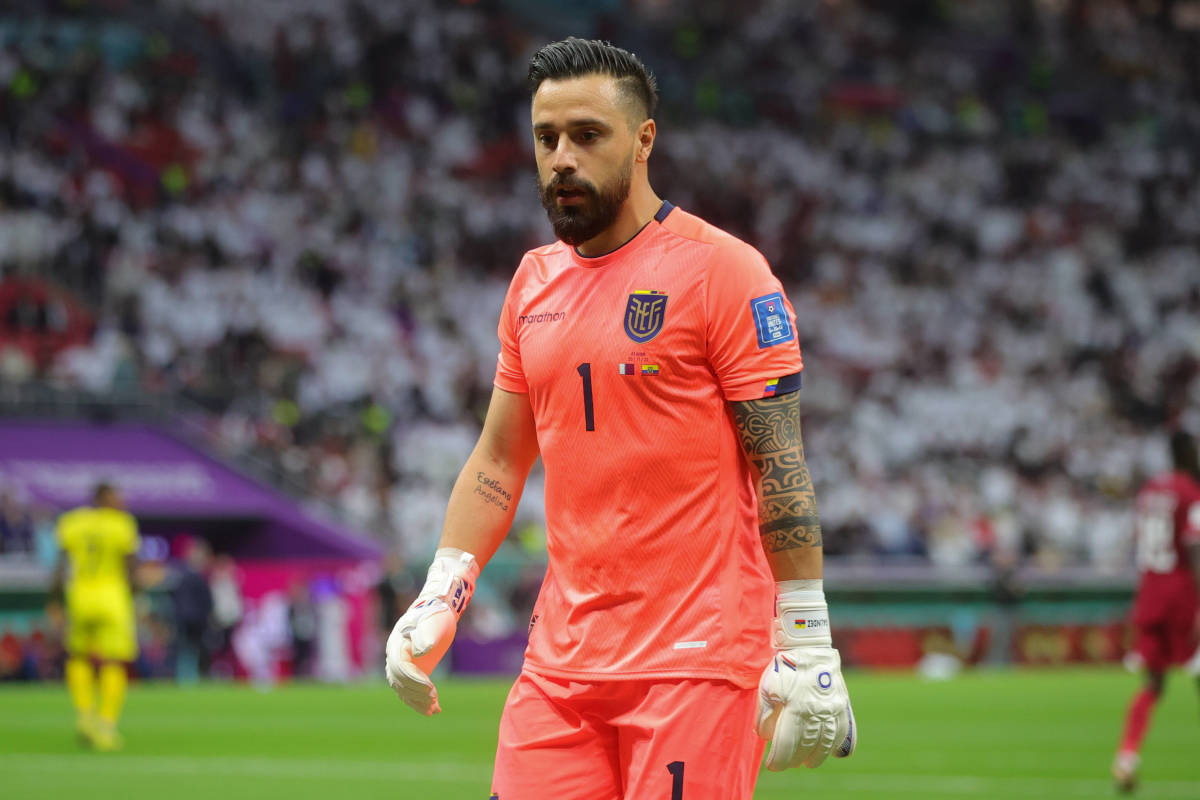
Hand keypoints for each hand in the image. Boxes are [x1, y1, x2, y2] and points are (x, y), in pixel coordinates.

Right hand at [385, 599, 456, 714]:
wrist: (437, 611)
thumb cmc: (435, 615)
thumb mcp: (432, 623)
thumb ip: (426, 636)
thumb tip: (421, 653)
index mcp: (397, 646)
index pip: (401, 669)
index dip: (415, 681)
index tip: (432, 690)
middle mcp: (395, 657)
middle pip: (400, 682)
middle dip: (416, 693)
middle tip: (434, 700)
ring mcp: (402, 665)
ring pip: (404, 689)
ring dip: (417, 701)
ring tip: (433, 710)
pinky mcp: (412, 670)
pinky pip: (410, 690)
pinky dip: (420, 701)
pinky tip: (435, 709)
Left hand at [756, 644, 855, 769]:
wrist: (808, 647)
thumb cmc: (783, 668)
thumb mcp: (767, 689)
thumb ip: (764, 716)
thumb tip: (766, 737)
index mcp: (796, 708)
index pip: (787, 745)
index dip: (778, 760)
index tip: (772, 765)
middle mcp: (816, 712)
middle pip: (807, 746)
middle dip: (796, 759)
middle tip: (787, 763)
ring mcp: (832, 709)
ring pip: (826, 742)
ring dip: (817, 757)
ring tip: (808, 763)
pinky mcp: (842, 704)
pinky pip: (842, 730)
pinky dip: (836, 744)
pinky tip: (830, 751)